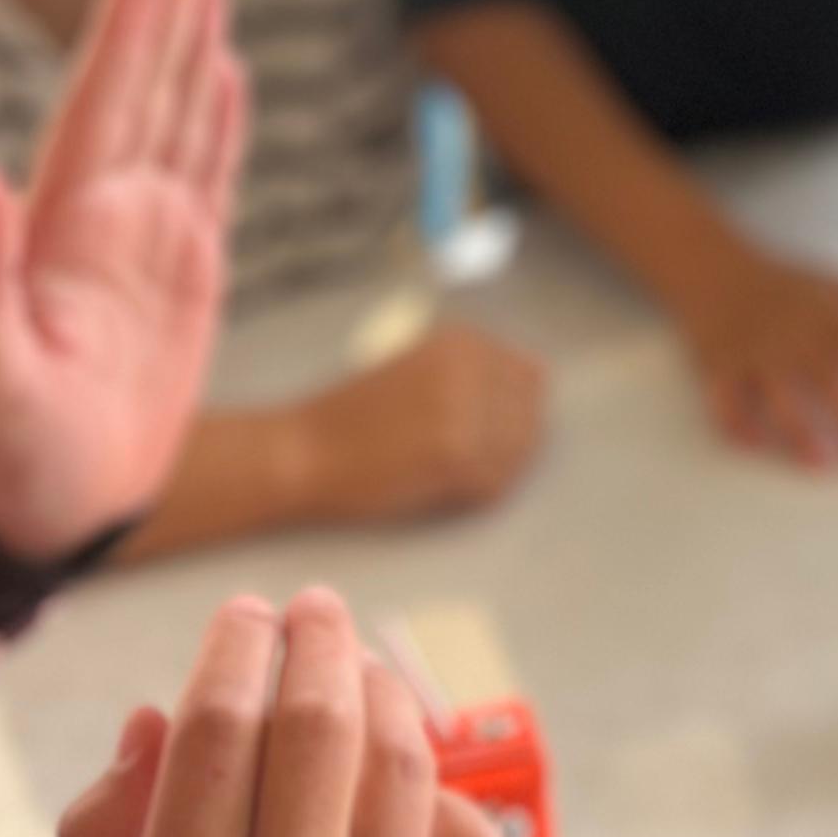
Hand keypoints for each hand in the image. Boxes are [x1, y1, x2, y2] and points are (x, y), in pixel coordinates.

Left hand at [0, 0, 246, 561]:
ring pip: (177, 118)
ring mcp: (145, 241)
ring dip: (193, 44)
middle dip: (162, 5)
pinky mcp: (183, 276)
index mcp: (58, 226)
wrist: (46, 511)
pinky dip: (219, 124)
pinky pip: (207, 181)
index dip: (125, 28)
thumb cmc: (5, 452)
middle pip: (141, 87)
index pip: (99, 103)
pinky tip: (228, 72)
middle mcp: (102, 216)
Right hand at [55, 589, 503, 836]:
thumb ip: (100, 835)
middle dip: (317, 639)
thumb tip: (159, 714)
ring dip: (385, 695)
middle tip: (312, 611)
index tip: (243, 615)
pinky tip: (413, 781)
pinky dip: (442, 796)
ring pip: (402, 765)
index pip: (219, 724)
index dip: (234, 647)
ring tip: (365, 669)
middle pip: (320, 720)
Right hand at [269, 324, 549, 522]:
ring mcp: (466, 413)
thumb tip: (537, 378)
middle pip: (529, 415)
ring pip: (519, 452)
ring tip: (451, 475)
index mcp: (460, 342)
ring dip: (495, 469)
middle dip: (510, 441)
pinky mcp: (455, 458)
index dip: (513, 409)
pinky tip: (444, 491)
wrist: (301, 452)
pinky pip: (496, 484)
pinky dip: (478, 494)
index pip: (529, 375)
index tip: (482, 427)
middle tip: (465, 459)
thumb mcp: (413, 366)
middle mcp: (469, 370)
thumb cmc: (350, 414)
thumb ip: (469, 370)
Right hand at [668, 232, 837, 468]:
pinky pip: (725, 402)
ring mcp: (751, 355)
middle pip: (824, 384)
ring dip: (798, 433)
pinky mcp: (718, 367)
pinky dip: (737, 426)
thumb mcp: (835, 282)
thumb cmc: (783, 280)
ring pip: (777, 400)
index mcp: (819, 317)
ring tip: (822, 467)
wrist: (712, 266)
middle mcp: (787, 338)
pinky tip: (755, 450)